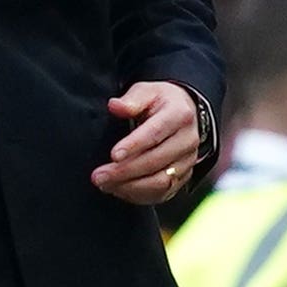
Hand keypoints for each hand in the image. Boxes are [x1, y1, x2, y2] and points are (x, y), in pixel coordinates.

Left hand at [93, 82, 199, 204]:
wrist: (185, 112)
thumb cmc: (160, 101)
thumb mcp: (146, 91)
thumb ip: (131, 100)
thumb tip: (114, 106)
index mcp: (179, 115)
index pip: (155, 133)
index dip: (134, 145)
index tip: (113, 155)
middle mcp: (187, 140)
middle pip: (155, 161)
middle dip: (125, 171)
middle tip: (99, 176)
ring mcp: (187, 161)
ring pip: (161, 181)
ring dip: (130, 187)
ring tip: (105, 185)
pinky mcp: (183, 177)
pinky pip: (163, 192)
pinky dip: (139, 195)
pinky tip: (119, 190)